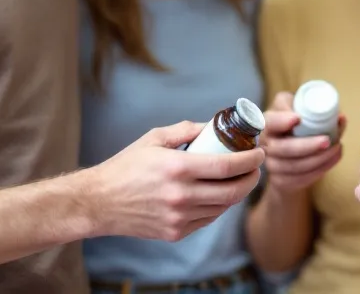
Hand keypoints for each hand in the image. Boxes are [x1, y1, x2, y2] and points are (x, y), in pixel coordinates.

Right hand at [83, 120, 264, 240]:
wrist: (99, 202)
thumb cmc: (126, 167)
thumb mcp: (154, 139)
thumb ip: (186, 130)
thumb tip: (212, 126)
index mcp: (177, 168)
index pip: (226, 166)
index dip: (250, 160)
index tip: (260, 152)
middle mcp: (180, 196)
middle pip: (232, 191)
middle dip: (251, 178)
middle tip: (256, 167)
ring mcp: (178, 217)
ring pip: (222, 207)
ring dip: (237, 193)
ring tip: (240, 178)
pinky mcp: (175, 233)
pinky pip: (208, 219)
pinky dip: (219, 206)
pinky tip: (219, 194)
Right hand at [259, 92, 345, 195]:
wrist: (289, 155)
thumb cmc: (297, 126)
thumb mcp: (301, 110)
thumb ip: (318, 110)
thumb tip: (340, 118)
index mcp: (268, 122)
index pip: (270, 122)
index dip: (282, 121)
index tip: (297, 119)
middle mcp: (266, 144)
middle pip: (283, 148)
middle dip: (307, 145)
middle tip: (327, 140)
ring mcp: (271, 164)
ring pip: (294, 166)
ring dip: (318, 159)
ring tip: (336, 148)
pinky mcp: (281, 180)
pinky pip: (300, 179)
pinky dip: (320, 170)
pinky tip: (332, 159)